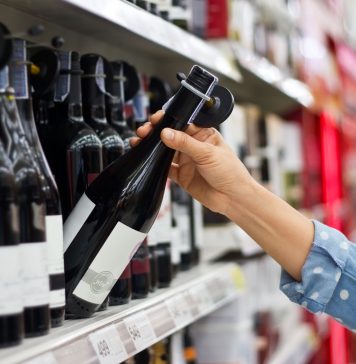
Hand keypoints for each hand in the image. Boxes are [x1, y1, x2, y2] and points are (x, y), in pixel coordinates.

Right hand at [132, 110, 255, 216]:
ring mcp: (187, 160)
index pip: (182, 122)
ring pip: (165, 151)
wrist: (232, 198)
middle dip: (155, 132)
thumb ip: (185, 143)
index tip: (156, 119)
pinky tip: (147, 159)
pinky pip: (165, 168)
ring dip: (152, 147)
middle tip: (144, 131)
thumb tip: (166, 132)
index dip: (168, 119)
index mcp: (203, 134)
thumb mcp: (208, 153)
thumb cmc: (230, 172)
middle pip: (170, 135)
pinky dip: (155, 164)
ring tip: (140, 142)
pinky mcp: (181, 175)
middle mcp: (193, 146)